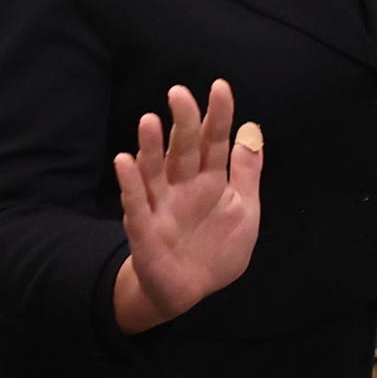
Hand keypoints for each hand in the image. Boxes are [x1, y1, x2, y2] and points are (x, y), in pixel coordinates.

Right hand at [110, 82, 264, 331]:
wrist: (191, 291)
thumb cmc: (216, 248)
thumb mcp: (244, 210)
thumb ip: (247, 172)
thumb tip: (252, 129)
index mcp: (210, 181)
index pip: (213, 142)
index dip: (217, 117)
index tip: (220, 87)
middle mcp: (183, 187)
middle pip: (182, 150)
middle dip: (182, 123)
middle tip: (179, 93)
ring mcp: (161, 207)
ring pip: (154, 172)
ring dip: (150, 148)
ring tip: (148, 121)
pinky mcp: (144, 231)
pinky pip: (135, 206)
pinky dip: (130, 185)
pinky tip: (124, 162)